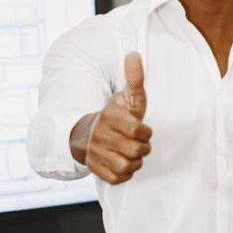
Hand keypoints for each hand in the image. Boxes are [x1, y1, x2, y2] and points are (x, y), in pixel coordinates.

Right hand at [72, 52, 151, 184]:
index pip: (138, 131)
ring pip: (126, 166)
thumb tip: (134, 54)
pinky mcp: (94, 169)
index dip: (146, 132)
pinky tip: (123, 163)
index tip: (142, 130)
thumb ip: (135, 78)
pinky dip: (124, 174)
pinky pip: (116, 179)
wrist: (86, 132)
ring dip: (135, 162)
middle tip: (140, 144)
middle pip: (135, 150)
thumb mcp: (127, 96)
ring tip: (133, 154)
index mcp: (109, 117)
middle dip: (143, 148)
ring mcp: (95, 154)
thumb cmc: (115, 115)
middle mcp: (99, 136)